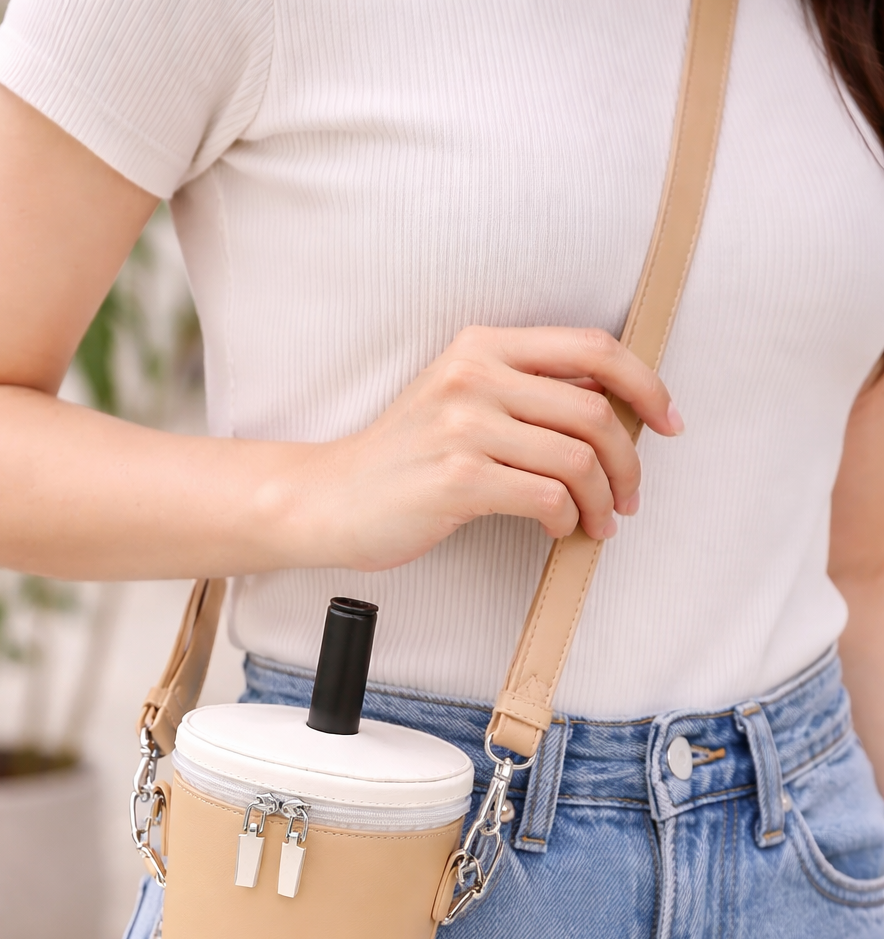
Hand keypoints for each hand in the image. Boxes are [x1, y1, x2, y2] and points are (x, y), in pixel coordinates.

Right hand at [287, 325, 683, 571]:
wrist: (333, 498)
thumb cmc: (404, 459)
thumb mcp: (460, 400)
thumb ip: (525, 392)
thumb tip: (609, 408)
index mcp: (483, 345)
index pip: (592, 349)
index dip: (646, 384)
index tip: (669, 422)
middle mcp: (474, 374)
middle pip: (594, 411)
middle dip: (630, 462)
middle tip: (631, 498)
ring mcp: (464, 425)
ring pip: (578, 458)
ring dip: (604, 500)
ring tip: (601, 523)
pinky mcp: (458, 478)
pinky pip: (547, 496)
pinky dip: (568, 519)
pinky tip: (560, 530)